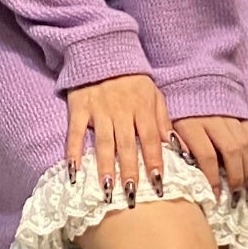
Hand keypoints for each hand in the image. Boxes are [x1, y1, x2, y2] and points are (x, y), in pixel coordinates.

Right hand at [66, 74, 171, 206]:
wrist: (103, 51)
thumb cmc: (132, 79)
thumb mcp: (154, 94)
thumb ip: (163, 120)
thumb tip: (174, 147)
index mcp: (142, 108)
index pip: (151, 139)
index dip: (155, 161)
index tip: (158, 183)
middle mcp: (121, 111)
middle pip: (127, 146)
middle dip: (130, 171)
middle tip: (131, 197)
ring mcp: (99, 110)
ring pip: (104, 143)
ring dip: (105, 167)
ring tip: (107, 190)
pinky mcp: (79, 109)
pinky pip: (75, 133)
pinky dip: (73, 152)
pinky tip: (73, 172)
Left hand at [172, 116, 247, 200]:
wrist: (191, 82)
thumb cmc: (177, 112)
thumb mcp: (169, 128)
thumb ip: (178, 147)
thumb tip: (188, 173)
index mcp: (191, 124)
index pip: (207, 156)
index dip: (212, 178)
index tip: (216, 196)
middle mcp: (214, 120)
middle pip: (231, 152)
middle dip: (236, 177)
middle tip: (237, 197)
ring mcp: (231, 116)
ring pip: (246, 145)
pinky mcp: (243, 115)